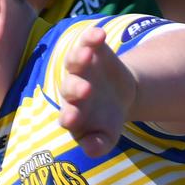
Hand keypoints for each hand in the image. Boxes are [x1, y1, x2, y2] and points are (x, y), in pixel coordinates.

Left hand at [58, 25, 137, 156]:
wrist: (118, 94)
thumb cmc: (107, 120)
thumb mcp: (107, 136)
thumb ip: (98, 145)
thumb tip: (91, 151)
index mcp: (73, 113)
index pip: (67, 116)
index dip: (70, 117)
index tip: (72, 119)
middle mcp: (71, 90)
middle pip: (69, 88)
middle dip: (76, 88)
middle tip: (86, 90)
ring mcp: (80, 69)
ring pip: (74, 63)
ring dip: (78, 57)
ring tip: (87, 54)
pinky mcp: (91, 51)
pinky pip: (87, 42)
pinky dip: (91, 37)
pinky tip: (98, 33)